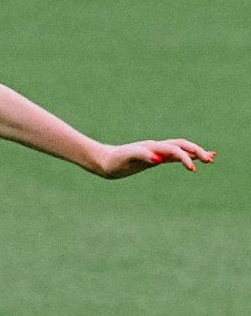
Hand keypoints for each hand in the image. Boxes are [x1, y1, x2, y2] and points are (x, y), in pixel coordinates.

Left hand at [92, 138, 214, 178]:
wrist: (104, 161)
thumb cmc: (114, 160)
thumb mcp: (126, 158)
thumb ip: (142, 155)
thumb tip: (159, 159)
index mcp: (153, 147)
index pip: (175, 150)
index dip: (185, 158)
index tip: (193, 169)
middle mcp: (157, 147)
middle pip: (182, 145)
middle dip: (197, 151)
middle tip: (210, 160)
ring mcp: (157, 152)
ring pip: (181, 150)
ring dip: (195, 152)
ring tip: (211, 158)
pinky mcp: (155, 158)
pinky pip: (174, 157)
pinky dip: (186, 158)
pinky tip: (193, 162)